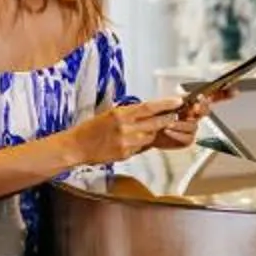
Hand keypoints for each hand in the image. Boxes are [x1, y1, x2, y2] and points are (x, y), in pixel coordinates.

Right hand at [68, 98, 195, 164]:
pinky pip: (141, 148)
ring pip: (150, 136)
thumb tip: (148, 112)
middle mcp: (125, 127)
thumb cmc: (91, 129)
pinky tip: (133, 142)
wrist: (77, 146)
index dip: (166, 105)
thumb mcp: (110, 114)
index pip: (149, 107)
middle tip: (174, 116)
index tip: (178, 102)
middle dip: (167, 119)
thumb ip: (130, 114)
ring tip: (145, 130)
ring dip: (152, 133)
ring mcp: (126, 142)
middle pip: (155, 122)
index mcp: (121, 114)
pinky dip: (141, 144)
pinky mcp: (125, 154)